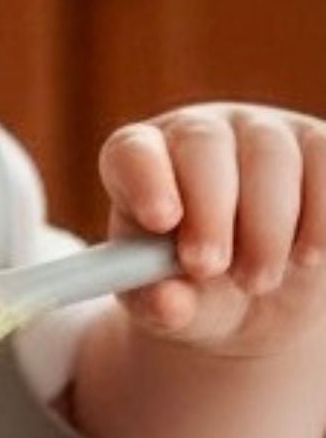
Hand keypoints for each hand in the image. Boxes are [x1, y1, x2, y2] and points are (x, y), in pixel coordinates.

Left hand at [98, 105, 325, 355]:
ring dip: (269, 226)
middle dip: (211, 211)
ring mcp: (262, 132)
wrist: (262, 289)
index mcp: (141, 163)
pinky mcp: (319, 145)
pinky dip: (321, 216)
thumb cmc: (196, 288)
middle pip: (203, 144)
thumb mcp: (170, 304)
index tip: (161, 221)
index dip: (146, 179)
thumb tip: (170, 303)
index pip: (132, 151)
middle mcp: (199, 134)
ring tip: (258, 281)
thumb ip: (161, 304)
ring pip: (271, 154)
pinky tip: (307, 254)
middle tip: (210, 269)